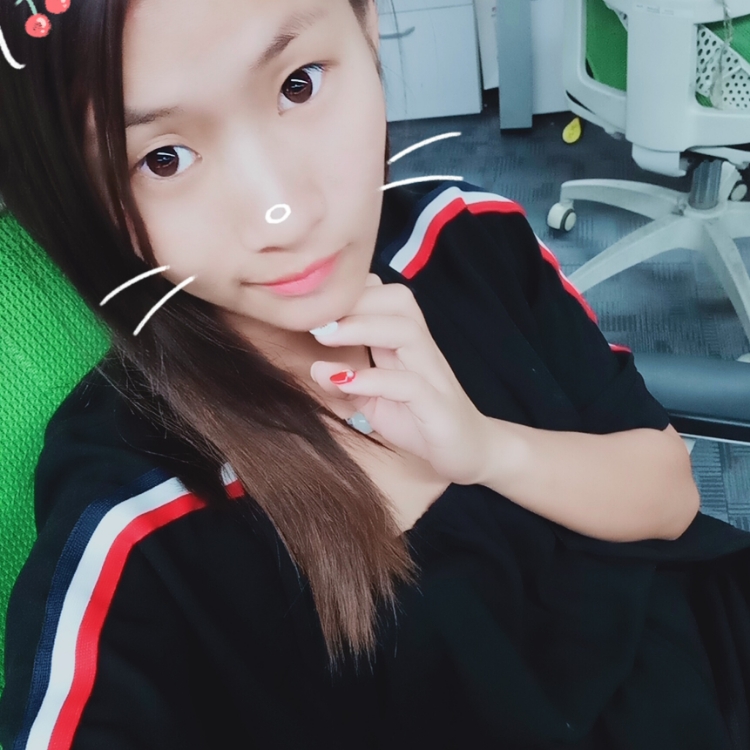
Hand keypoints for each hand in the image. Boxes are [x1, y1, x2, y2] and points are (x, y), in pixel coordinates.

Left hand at [308, 273, 491, 485]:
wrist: (472, 453)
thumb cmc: (421, 422)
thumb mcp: (375, 404)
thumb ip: (347, 386)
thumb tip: (315, 367)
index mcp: (406, 344)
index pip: (384, 297)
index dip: (350, 292)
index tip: (310, 304)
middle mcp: (422, 351)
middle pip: (399, 301)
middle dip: (355, 300)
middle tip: (313, 315)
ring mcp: (433, 376)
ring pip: (407, 331)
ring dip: (362, 327)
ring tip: (324, 336)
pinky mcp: (438, 406)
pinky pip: (410, 384)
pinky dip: (375, 380)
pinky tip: (346, 382)